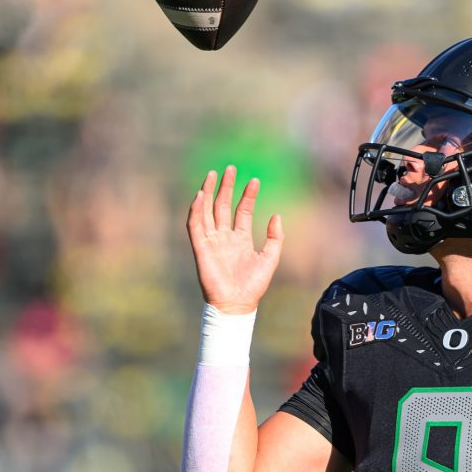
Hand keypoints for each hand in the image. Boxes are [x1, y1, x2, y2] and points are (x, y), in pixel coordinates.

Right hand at [186, 167, 283, 314]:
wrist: (237, 304)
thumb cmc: (253, 286)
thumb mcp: (270, 258)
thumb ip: (274, 237)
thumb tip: (276, 215)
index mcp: (240, 239)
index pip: (242, 210)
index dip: (247, 195)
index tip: (255, 180)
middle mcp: (224, 237)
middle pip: (223, 205)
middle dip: (226, 186)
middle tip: (231, 168)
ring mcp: (211, 241)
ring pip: (207, 211)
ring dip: (209, 192)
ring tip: (213, 174)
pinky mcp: (200, 248)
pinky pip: (195, 226)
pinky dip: (196, 210)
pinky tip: (201, 195)